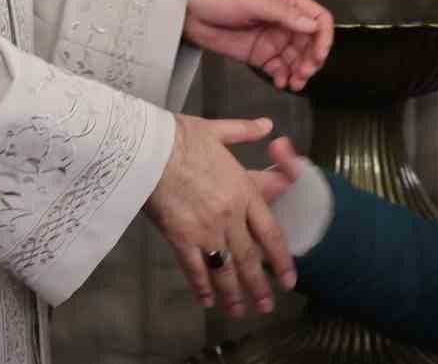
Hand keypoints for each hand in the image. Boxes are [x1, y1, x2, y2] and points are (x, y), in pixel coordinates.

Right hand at [144, 114, 295, 317]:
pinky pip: (194, 268)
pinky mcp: (180, 238)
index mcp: (243, 192)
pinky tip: (206, 301)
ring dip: (233, 294)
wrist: (149, 148)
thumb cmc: (182, 137)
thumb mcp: (217, 130)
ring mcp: (205, 230)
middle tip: (266, 308)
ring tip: (239, 311)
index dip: (280, 260)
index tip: (288, 280)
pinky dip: (201, 286)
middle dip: (259, 287)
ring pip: (224, 269)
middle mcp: (230, 216)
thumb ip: (244, 131)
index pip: (269, 233)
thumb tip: (267, 125)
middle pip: (249, 259)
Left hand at [184, 0, 333, 89]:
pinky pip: (279, 69)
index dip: (323, 37)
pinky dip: (283, 77)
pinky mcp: (260, 55)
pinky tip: (280, 83)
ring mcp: (273, 39)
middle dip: (311, 60)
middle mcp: (284, 20)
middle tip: (304, 73)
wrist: (188, 13)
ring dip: (300, 72)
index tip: (318, 56)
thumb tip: (312, 26)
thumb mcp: (252, 2)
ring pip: (297, 59)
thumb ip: (283, 14)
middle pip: (310, 43)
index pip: (318, 18)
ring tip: (294, 83)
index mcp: (287, 1)